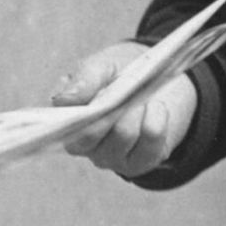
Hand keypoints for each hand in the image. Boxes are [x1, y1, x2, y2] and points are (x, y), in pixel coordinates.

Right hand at [54, 41, 197, 177]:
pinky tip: (158, 108)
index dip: (81, 110)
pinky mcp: (142, 161)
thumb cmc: (123, 71)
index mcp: (69, 123)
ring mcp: (114, 157)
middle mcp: (87, 147)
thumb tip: (65, 99)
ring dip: (137, 110)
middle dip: (111, 107)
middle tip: (127, 87)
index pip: (62, 128)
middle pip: (91, 135)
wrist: (162, 78)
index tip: (101, 91)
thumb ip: (85, 77)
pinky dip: (156, 121)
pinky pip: (149, 147)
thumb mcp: (104, 64)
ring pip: (123, 136)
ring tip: (144, 96)